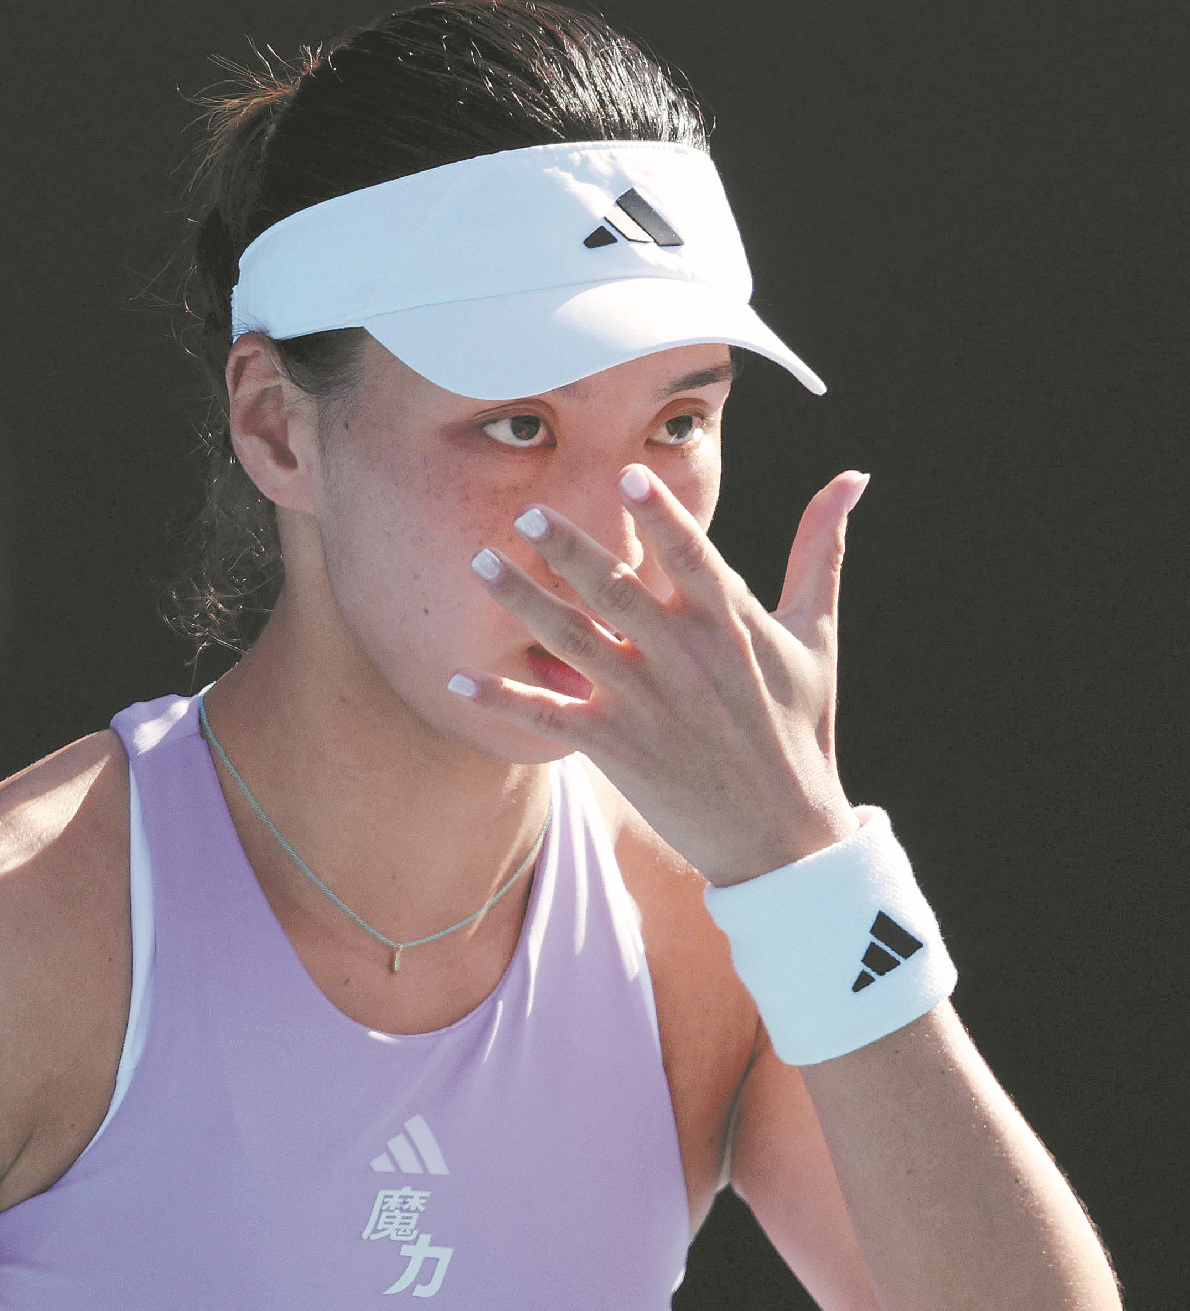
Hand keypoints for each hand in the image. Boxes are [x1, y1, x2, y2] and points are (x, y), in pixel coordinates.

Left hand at [449, 465, 869, 886]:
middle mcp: (686, 661)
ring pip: (574, 643)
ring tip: (480, 565)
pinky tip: (457, 680)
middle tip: (525, 513)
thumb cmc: (799, 727)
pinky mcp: (618, 750)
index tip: (626, 475)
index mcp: (734, 626)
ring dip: (523, 604)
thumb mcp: (815, 636)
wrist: (783, 835)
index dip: (662, 519)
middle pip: (618, 594)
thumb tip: (854, 476)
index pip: (694, 560)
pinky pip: (550, 718)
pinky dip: (504, 700)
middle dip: (570, 551)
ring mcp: (648, 706)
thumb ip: (821, 551)